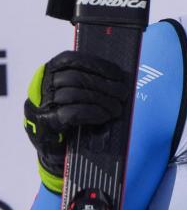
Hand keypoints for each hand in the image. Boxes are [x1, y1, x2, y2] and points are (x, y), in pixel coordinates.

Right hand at [24, 51, 131, 189]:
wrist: (54, 150)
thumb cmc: (69, 118)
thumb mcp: (77, 95)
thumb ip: (90, 83)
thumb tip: (121, 77)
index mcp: (48, 73)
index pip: (71, 60)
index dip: (97, 65)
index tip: (118, 74)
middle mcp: (40, 86)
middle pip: (77, 78)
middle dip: (105, 85)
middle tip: (124, 94)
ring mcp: (40, 105)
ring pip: (75, 94)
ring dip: (102, 100)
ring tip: (117, 108)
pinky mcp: (44, 124)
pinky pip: (70, 113)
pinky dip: (92, 113)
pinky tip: (104, 116)